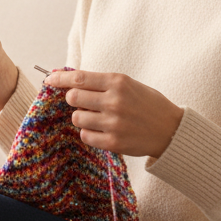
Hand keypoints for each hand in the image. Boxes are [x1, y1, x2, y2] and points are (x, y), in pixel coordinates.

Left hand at [44, 69, 183, 157]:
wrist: (171, 130)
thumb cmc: (147, 104)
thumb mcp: (128, 84)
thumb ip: (100, 82)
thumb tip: (68, 79)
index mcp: (118, 82)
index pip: (79, 78)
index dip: (59, 78)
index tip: (49, 79)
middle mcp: (114, 101)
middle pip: (73, 97)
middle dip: (73, 99)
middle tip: (83, 101)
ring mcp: (114, 123)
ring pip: (77, 118)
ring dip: (82, 117)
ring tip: (97, 117)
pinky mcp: (114, 142)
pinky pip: (85, 136)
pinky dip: (89, 133)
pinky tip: (101, 130)